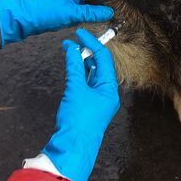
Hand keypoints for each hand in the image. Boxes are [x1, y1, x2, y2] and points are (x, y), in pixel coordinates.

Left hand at [0, 0, 113, 46]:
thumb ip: (91, 13)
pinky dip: (85, 18)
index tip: (117, 9)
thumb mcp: (71, 13)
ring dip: (93, 15)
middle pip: (93, 0)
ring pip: (87, 8)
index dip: (107, 0)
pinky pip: (80, 14)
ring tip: (105, 21)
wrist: (24, 19)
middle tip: (114, 18)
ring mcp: (68, 2)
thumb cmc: (45, 11)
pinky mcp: (64, 11)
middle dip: (102, 8)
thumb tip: (108, 12)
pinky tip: (90, 24)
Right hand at [39, 29, 120, 180]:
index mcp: (110, 89)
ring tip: (70, 52)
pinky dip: (79, 74)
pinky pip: (86, 85)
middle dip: (87, 52)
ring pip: (92, 75)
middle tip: (73, 41)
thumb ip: (74, 67)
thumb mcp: (75, 90)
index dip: (92, 44)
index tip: (80, 33)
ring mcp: (98, 101)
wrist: (72, 147)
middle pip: (100, 66)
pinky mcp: (88, 106)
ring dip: (82, 63)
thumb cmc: (77, 121)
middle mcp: (107, 94)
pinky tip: (71, 68)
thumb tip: (72, 49)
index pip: (104, 59)